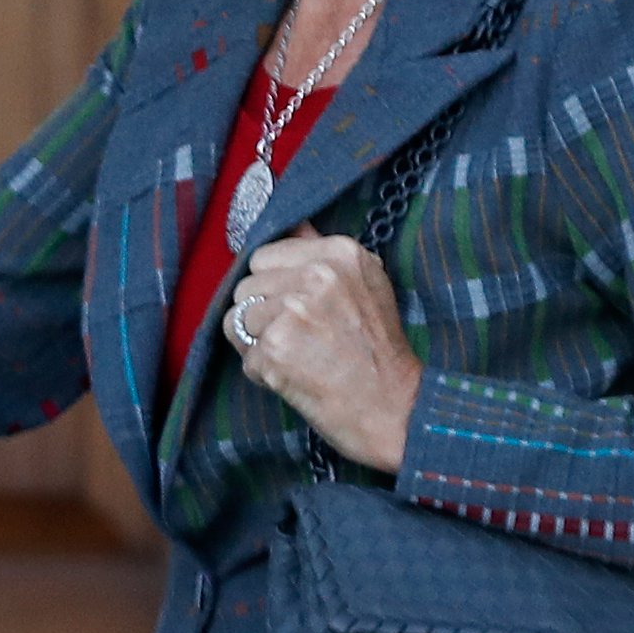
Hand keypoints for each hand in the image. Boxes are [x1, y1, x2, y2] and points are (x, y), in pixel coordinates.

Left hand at [221, 222, 421, 472]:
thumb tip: (293, 223)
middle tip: (302, 336)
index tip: (300, 307)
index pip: (264, 256)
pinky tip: (295, 375)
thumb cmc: (378, 349)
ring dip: (259, 343)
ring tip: (300, 356)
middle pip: (246, 286)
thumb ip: (323, 252)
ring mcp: (294, 310)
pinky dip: (263, 371)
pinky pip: (244, 353)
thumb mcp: (367, 284)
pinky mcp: (276, 347)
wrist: (395, 408)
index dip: (275, 286)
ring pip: (238, 318)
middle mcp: (317, 276)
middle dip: (264, 314)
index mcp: (340, 253)